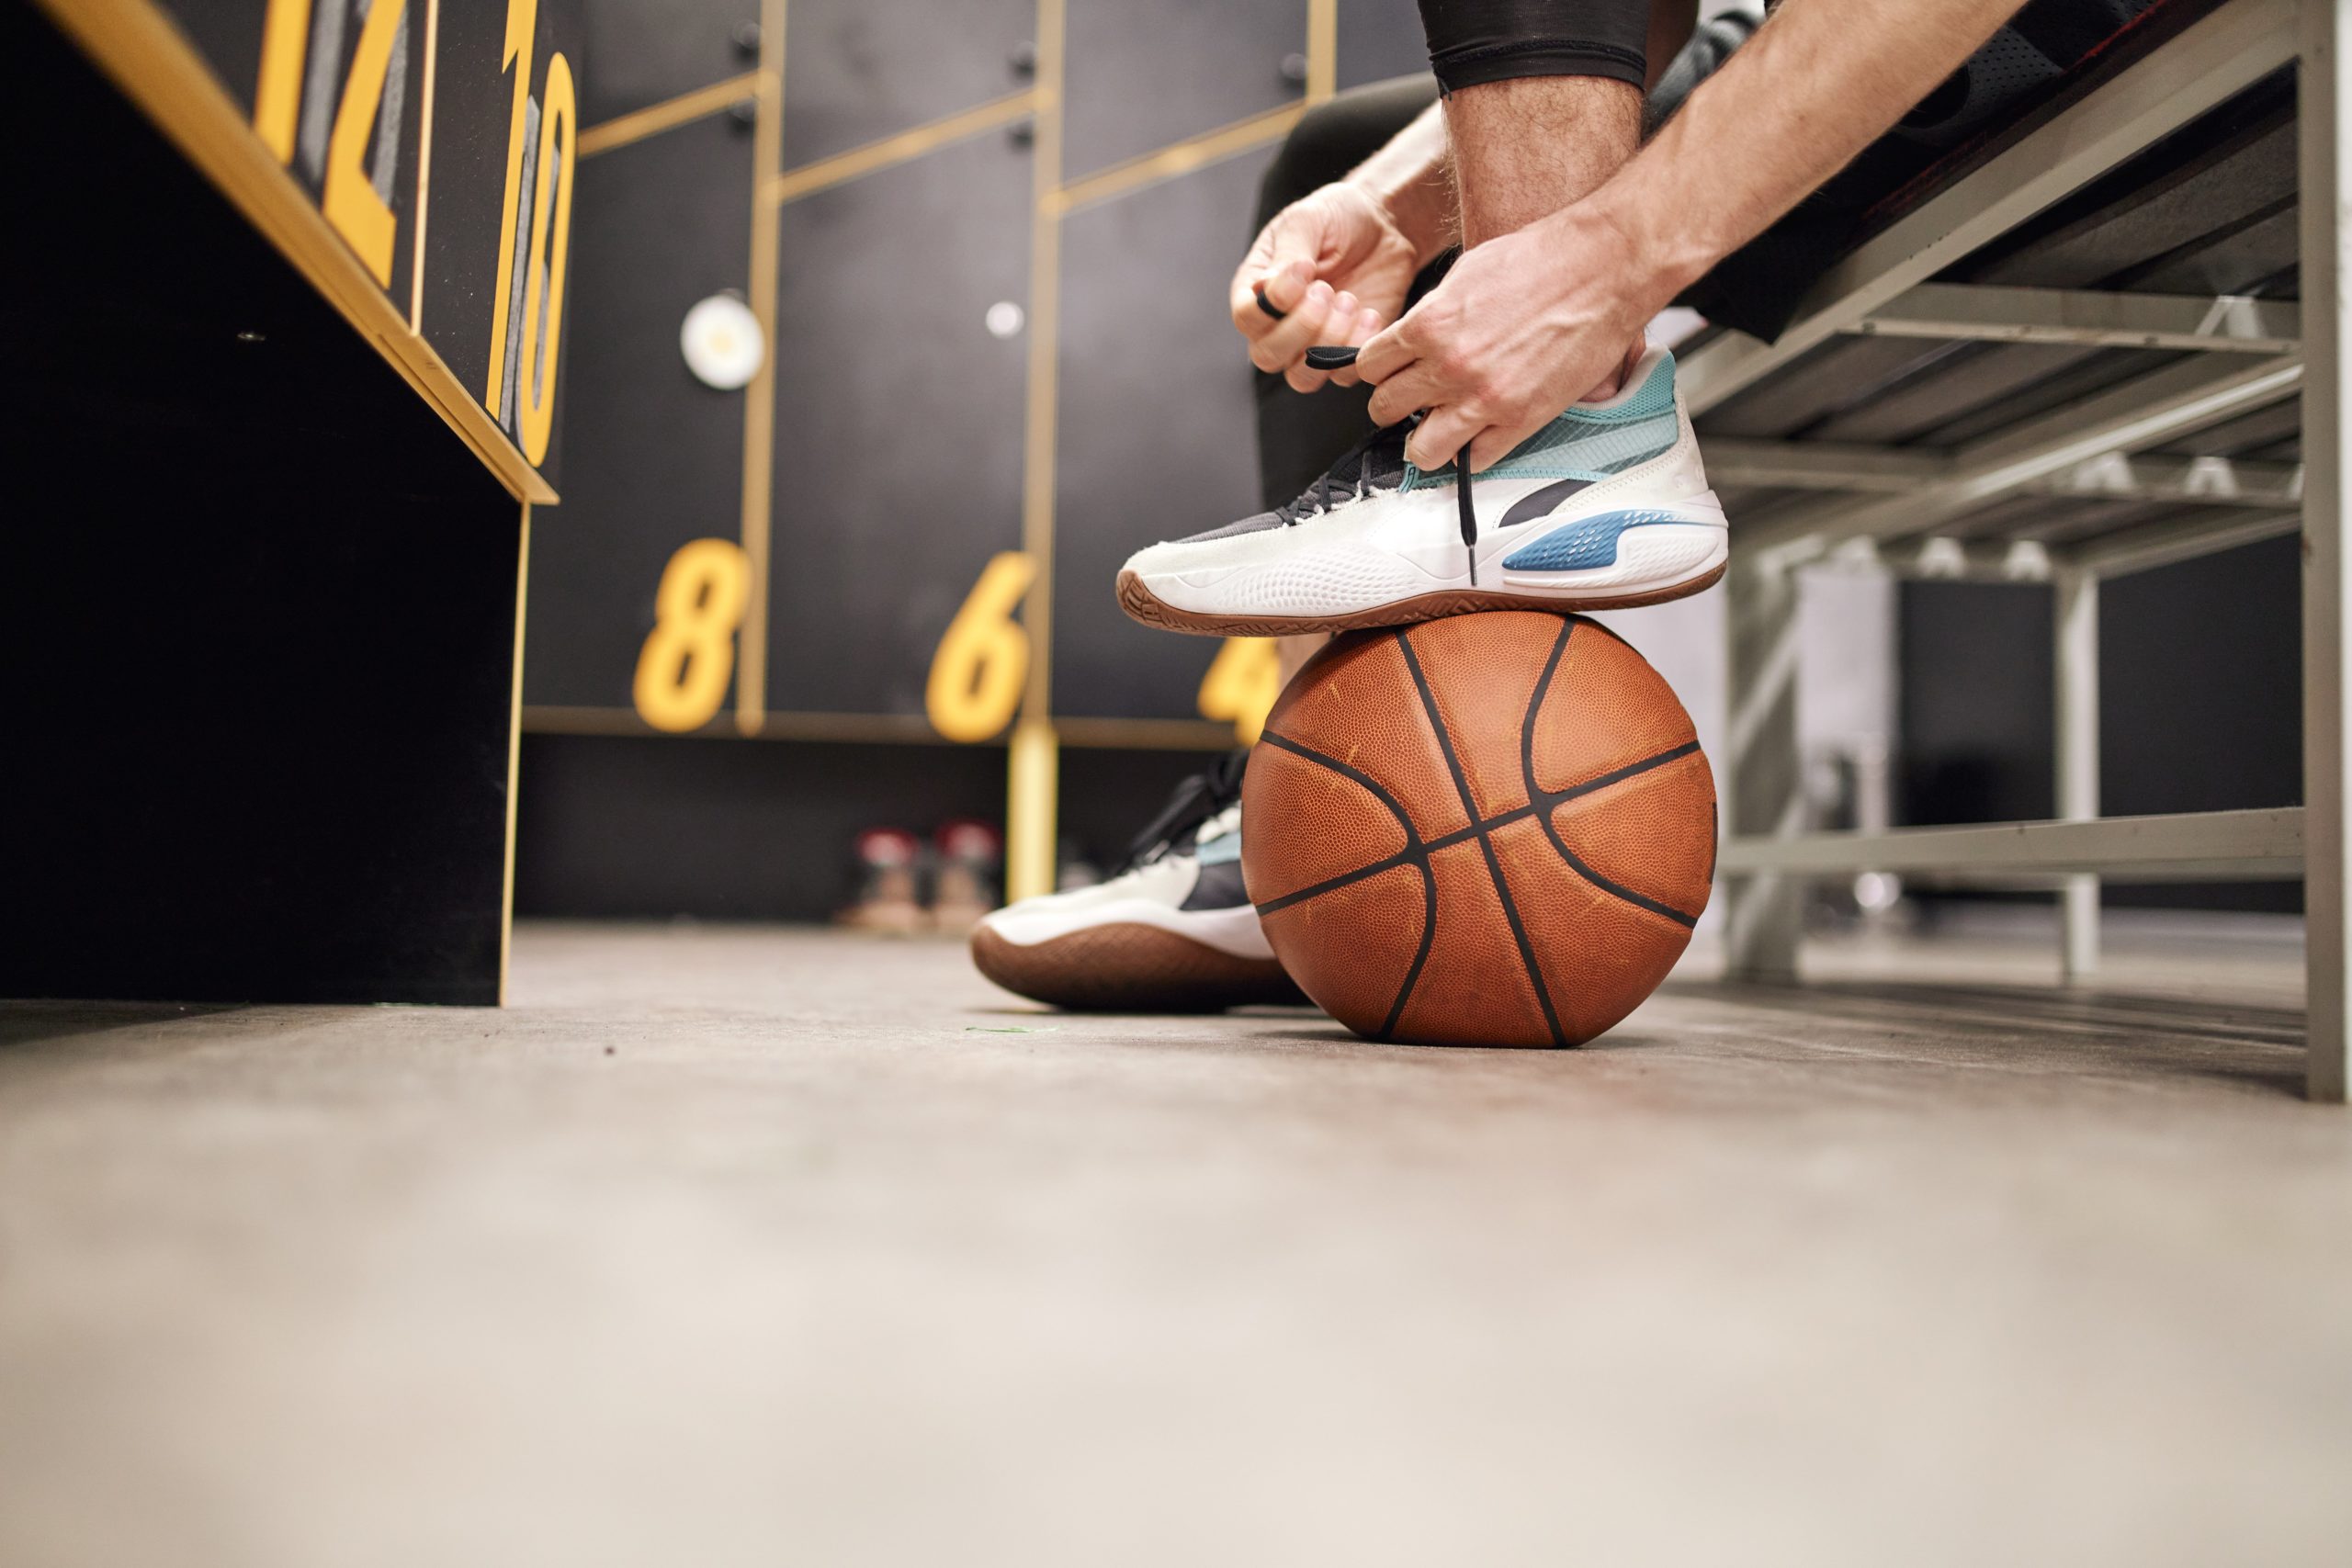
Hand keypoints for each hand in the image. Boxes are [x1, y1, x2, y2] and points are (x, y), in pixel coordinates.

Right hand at [1229, 181, 1424, 393]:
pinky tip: (1370, 314)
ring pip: (1302, 377)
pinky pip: (1342, 375)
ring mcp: (1310, 344)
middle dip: (1301, 327)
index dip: (1273, 305)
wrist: (1384, 225)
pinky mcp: (1346, 354)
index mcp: (1257, 291)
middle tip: (1328, 290)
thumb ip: (1287, 254)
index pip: (1246, 318)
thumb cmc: (1337, 217)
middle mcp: (1277, 325)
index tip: (1305, 272)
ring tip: (1349, 300)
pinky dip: (1357, 349)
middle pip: (1267, 357)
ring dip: (1328, 343)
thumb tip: (1263, 288)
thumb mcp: (1307, 221)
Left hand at [1356, 201, 1662, 471]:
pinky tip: (1475, 435)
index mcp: (1429, 325)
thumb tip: (1412, 339)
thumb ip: (1432, 313)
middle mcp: (1450, 367)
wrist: (1602, 268)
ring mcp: (1484, 399)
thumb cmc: (1543, 260)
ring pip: (1421, 450)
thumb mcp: (1466, 273)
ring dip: (1422, 440)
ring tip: (1435, 427)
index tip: (1389, 371)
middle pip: (1385, 409)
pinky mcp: (1520, 421)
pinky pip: (1473, 461)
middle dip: (1393, 404)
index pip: (1369, 366)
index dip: (1377, 370)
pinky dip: (1468, 453)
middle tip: (1410, 399)